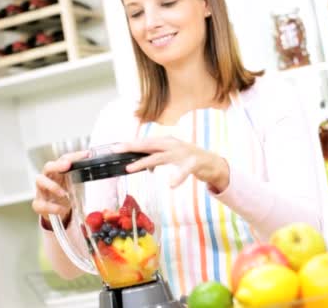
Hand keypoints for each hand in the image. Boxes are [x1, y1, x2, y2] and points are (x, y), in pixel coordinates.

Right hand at [33, 150, 89, 221]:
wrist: (55, 210)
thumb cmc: (65, 193)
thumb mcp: (74, 185)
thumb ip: (84, 178)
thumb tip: (103, 172)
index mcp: (58, 172)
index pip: (64, 160)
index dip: (74, 156)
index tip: (86, 154)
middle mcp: (48, 178)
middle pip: (48, 166)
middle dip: (57, 165)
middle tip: (67, 165)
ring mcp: (41, 190)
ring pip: (40, 181)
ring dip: (52, 186)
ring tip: (64, 193)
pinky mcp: (38, 204)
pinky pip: (40, 204)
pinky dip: (52, 207)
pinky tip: (62, 209)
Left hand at [112, 136, 229, 189]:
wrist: (213, 163)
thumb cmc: (190, 159)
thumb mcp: (171, 156)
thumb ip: (157, 158)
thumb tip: (142, 165)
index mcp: (167, 142)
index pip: (146, 142)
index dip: (130, 144)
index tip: (114, 147)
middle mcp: (173, 144)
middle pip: (149, 145)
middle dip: (132, 147)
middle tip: (116, 150)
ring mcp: (183, 153)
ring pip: (160, 157)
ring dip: (144, 162)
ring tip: (130, 168)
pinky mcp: (194, 162)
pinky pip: (184, 171)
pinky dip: (177, 177)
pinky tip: (171, 184)